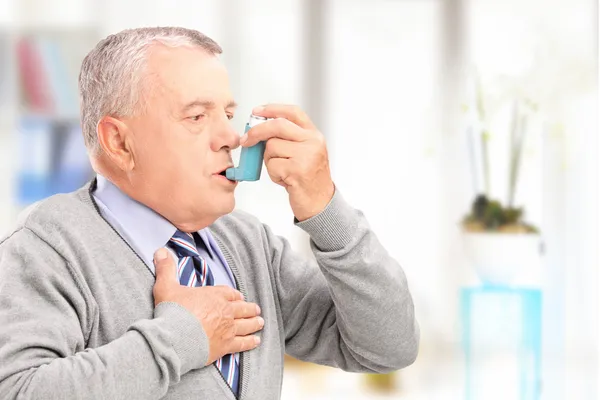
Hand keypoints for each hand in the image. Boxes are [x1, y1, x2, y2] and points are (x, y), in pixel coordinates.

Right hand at [152, 248, 263, 364]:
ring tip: (260, 322)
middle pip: (242, 308)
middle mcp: (225, 310)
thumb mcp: (166, 286)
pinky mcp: (226, 345)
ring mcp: (227, 328)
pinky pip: (243, 343)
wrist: (175, 337)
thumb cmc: (172, 311)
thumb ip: (166, 269)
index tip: (239, 297)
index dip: (235, 295)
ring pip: (246, 324)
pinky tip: (256, 341)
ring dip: (254, 323)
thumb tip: (160, 251)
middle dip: (249, 308)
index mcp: (214, 295)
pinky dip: (250, 341)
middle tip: (256, 309)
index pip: (229, 293)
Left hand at [242, 104, 334, 220]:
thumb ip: (289, 139)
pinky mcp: (297, 170)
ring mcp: (306, 156)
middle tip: (246, 140)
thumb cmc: (309, 179)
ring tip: (282, 171)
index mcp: (314, 135)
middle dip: (257, 131)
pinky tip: (285, 179)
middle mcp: (313, 142)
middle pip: (277, 125)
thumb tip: (259, 129)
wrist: (320, 203)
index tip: (257, 112)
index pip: (293, 112)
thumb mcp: (305, 153)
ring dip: (269, 160)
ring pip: (271, 147)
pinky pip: (272, 165)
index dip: (273, 109)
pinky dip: (273, 174)